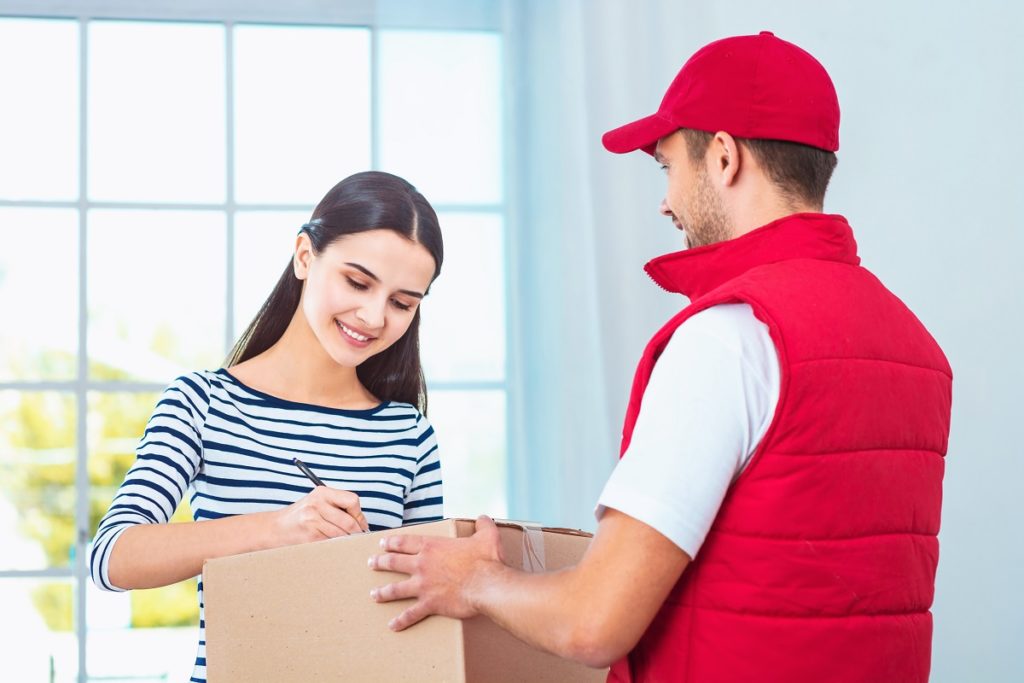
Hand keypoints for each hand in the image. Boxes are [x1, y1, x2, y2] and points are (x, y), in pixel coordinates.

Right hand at [270, 485, 368, 545]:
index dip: (359, 515)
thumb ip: (337, 507)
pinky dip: (335, 546)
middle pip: (349, 521)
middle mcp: (317, 504)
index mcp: (322, 492)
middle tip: (358, 539)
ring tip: (345, 543)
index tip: (360, 525)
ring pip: (341, 534)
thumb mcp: (317, 503)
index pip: (352, 500)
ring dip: (347, 541)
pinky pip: (331, 543)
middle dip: (356, 532)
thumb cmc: (300, 517)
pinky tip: (332, 546)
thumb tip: (362, 523)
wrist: (274, 529)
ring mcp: (312, 520)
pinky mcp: (309, 536)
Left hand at [369, 515, 504, 629]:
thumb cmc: (486, 560)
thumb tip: (483, 518)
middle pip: (394, 562)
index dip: (392, 542)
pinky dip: (401, 621)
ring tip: (373, 594)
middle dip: (380, 562)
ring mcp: (423, 586)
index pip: (405, 542)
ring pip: (396, 589)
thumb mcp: (486, 536)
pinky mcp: (429, 604)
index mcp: (432, 547)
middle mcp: (422, 565)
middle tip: (372, 563)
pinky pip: (411, 614)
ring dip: (383, 592)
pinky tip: (392, 625)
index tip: (383, 543)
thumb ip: (483, 525)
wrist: (486, 584)